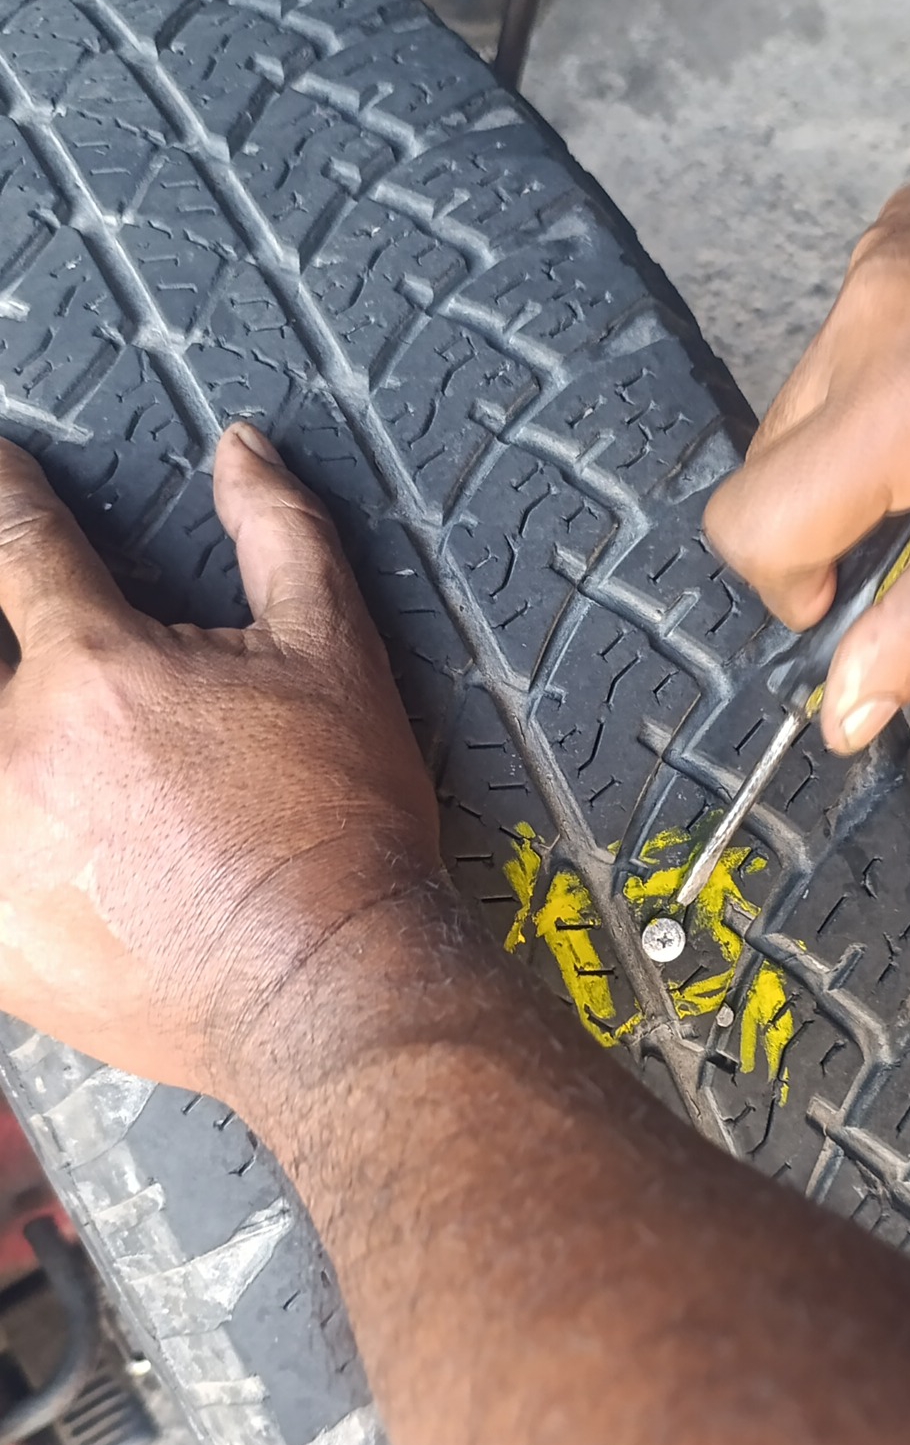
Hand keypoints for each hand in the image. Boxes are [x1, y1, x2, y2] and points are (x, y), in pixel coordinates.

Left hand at [0, 426, 442, 1100]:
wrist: (329, 991)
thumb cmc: (340, 836)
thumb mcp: (336, 658)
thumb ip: (279, 536)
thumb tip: (242, 453)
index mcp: (97, 671)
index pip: (10, 540)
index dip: (0, 492)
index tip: (0, 480)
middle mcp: (18, 754)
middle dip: (19, 657)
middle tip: (71, 694)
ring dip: (15, 751)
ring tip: (83, 784)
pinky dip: (14, 855)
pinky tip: (66, 858)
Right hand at [705, 132, 909, 748]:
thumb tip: (850, 704)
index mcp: (898, 408)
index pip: (751, 524)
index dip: (789, 585)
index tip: (846, 598)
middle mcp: (870, 316)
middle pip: (767, 460)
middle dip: (829, 514)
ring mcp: (883, 256)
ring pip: (808, 391)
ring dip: (862, 440)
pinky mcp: (907, 220)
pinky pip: (855, 324)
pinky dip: (894, 368)